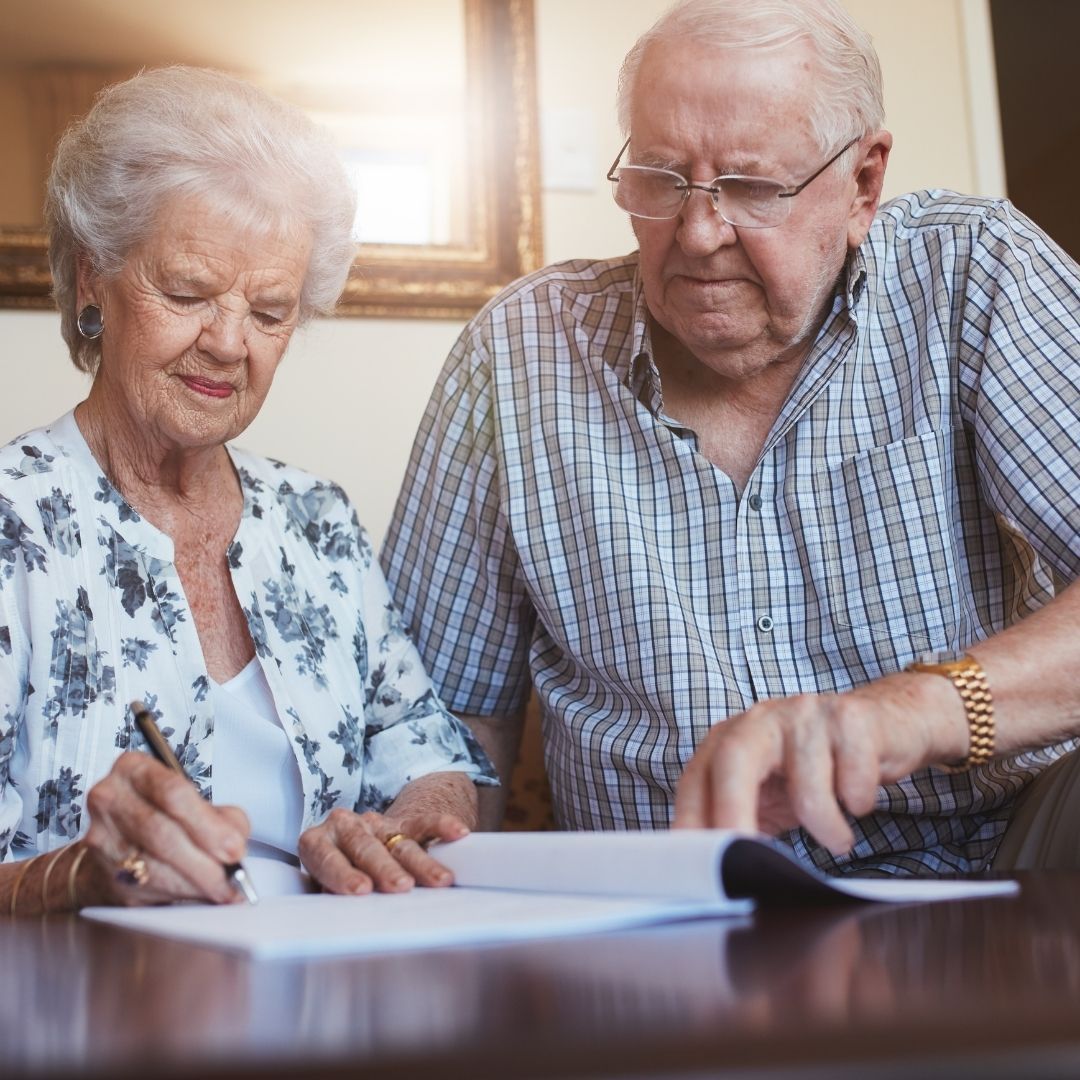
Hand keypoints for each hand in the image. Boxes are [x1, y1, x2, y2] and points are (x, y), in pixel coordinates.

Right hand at [82, 751, 250, 905]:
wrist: (117, 843)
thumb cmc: (162, 816)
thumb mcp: (193, 803)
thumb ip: (220, 816)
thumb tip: (234, 843)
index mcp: (134, 769)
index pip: (173, 793)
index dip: (208, 825)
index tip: (234, 847)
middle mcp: (111, 798)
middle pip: (162, 832)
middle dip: (204, 857)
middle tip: (233, 875)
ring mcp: (101, 837)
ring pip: (152, 865)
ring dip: (194, 882)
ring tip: (222, 890)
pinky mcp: (101, 873)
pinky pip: (144, 888)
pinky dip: (178, 895)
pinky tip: (199, 895)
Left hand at [298, 807, 470, 894]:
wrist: (350, 848)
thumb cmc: (331, 876)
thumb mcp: (320, 887)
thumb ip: (328, 896)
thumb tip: (343, 917)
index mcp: (316, 843)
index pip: (326, 857)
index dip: (343, 873)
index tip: (360, 890)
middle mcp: (345, 828)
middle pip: (366, 847)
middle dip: (385, 868)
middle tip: (400, 886)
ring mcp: (376, 824)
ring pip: (399, 842)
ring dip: (421, 861)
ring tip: (439, 881)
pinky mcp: (402, 823)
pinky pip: (424, 823)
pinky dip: (441, 826)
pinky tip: (458, 832)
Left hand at [673, 673, 961, 854]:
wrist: (887, 723)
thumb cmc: (819, 767)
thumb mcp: (772, 794)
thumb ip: (743, 821)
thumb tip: (719, 873)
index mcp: (733, 738)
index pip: (698, 777)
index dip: (690, 817)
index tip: (691, 861)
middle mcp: (762, 719)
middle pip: (734, 758)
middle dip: (733, 811)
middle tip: (744, 859)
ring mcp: (805, 713)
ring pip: (806, 784)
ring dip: (824, 825)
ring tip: (837, 840)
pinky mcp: (850, 717)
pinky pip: (854, 778)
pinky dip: (859, 802)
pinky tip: (859, 798)